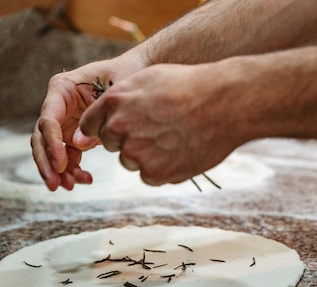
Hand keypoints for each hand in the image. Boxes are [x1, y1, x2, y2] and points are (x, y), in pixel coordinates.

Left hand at [79, 63, 245, 185]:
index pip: (90, 125)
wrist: (226, 102)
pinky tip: (181, 150)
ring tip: (175, 136)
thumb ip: (117, 101)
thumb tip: (92, 128)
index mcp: (113, 101)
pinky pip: (149, 176)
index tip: (124, 126)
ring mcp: (136, 152)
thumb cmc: (189, 86)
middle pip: (111, 144)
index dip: (106, 126)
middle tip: (159, 127)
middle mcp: (119, 127)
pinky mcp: (154, 172)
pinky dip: (163, 168)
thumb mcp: (147, 79)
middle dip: (128, 139)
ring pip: (130, 161)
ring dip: (147, 154)